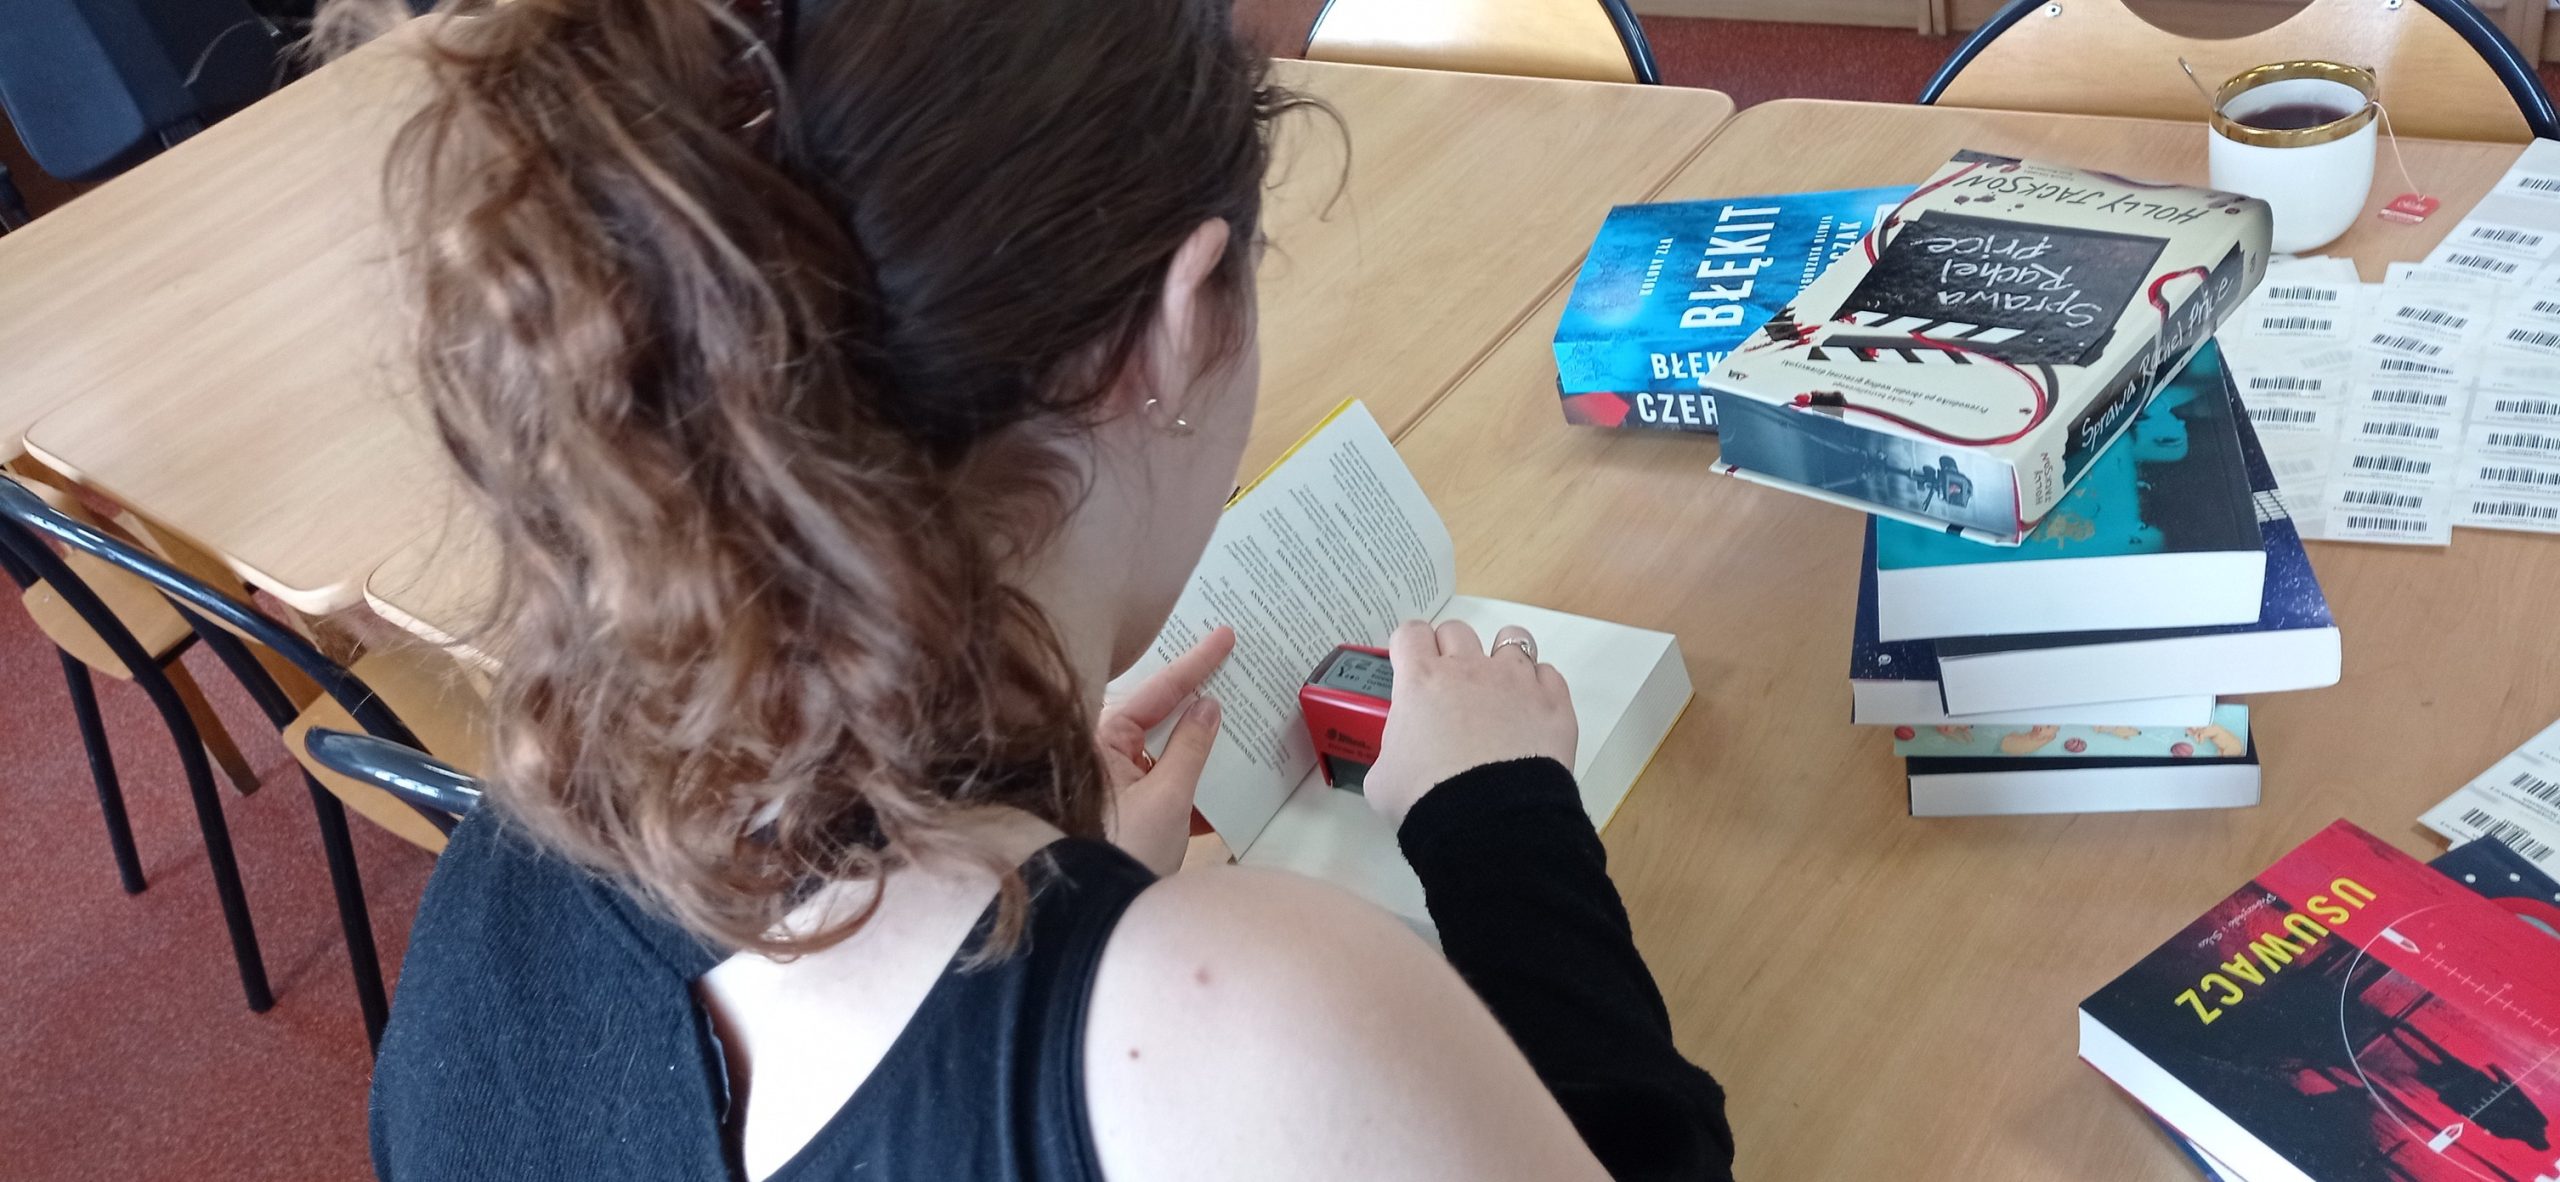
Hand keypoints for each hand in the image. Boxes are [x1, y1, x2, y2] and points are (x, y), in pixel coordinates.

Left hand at [1097, 626, 1232, 875]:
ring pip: (1167, 753)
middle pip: (1158, 717)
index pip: (1156, 692)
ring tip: (1244, 724)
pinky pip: (1168, 787)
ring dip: (1204, 747)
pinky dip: (1198, 786)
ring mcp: (1117, 788)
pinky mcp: (1131, 817)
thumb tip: (1209, 707)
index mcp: (1102, 741)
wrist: (1092, 921)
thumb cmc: (1122, 851)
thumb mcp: (1166, 797)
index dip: (1194, 664)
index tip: (1224, 636)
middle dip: (1198, 699)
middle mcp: (1103, 757)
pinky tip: (1233, 785)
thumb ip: (1190, 749)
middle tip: (1235, 668)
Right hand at [1361, 620, 1574, 827]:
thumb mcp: (1382, 779)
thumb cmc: (1426, 798)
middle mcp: (1469, 669)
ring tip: (1500, 687)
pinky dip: (1540, 687)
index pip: (1410, 633)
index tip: (1410, 666)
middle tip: (1451, 684)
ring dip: (1502, 657)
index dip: (1409, 647)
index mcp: (1421, 681)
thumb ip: (1389, 755)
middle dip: (1451, 650)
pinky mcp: (1553, 701)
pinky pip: (1548, 673)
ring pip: (1512, 638)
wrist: (1488, 820)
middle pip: (1457, 630)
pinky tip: (1532, 711)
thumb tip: (1396, 762)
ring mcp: (1515, 680)